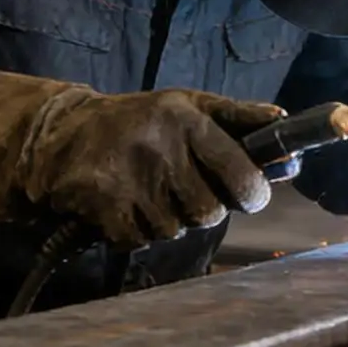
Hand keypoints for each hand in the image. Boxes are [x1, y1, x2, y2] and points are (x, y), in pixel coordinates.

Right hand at [0, 68, 283, 245]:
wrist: (62, 134)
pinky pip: (140, 241)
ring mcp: (130, 179)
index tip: (250, 197)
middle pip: (209, 212)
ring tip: (151, 193)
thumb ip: (240, 117)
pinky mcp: (103, 206)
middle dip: (204, 208)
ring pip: (176, 230)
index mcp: (188, 120)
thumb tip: (285, 121)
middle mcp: (161, 147)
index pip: (241, 174)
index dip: (253, 194)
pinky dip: (137, 232)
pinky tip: (126, 207)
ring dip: (168, 221)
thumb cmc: (142, 121)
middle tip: (187, 192)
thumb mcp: (191, 105)